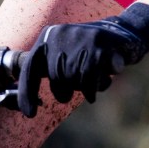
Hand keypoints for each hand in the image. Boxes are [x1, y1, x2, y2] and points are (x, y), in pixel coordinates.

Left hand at [17, 3, 148, 117]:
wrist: (123, 35)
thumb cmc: (90, 53)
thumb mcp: (67, 55)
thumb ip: (50, 70)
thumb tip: (25, 102)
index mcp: (48, 35)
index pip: (31, 67)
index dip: (27, 92)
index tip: (30, 114)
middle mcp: (61, 33)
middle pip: (56, 77)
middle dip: (66, 88)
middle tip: (78, 85)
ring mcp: (80, 38)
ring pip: (73, 79)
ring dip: (86, 87)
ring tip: (97, 76)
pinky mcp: (98, 45)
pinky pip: (88, 80)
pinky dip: (93, 89)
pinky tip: (104, 83)